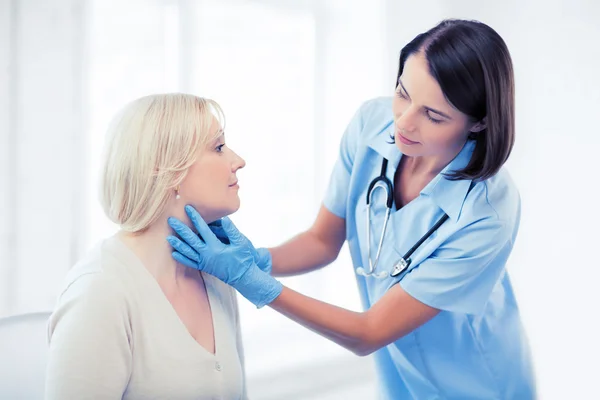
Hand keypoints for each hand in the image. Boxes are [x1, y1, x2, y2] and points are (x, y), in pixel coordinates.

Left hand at [167, 206, 281, 307]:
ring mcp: (204, 262)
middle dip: (180, 229)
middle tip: (171, 220)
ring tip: (168, 236)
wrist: (244, 277)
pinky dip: (181, 258)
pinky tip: (174, 253)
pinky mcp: (204, 268)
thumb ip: (232, 230)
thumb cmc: (244, 259)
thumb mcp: (241, 243)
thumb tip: (224, 219)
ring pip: (187, 252)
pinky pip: (190, 263)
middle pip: (190, 239)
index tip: (187, 208)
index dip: (195, 217)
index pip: (203, 229)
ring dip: (177, 243)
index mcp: (215, 247)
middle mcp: (207, 254)